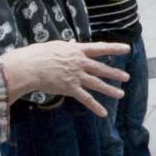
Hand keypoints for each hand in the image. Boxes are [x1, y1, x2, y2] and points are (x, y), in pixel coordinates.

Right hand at [0, 41, 130, 116]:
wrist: (29, 67)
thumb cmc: (38, 54)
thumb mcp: (55, 46)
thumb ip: (67, 46)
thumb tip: (73, 42)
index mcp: (77, 50)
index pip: (100, 48)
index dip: (114, 48)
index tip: (127, 48)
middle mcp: (80, 63)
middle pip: (101, 68)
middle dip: (115, 73)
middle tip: (126, 77)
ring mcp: (76, 76)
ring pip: (97, 84)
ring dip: (110, 89)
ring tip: (121, 94)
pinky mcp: (70, 88)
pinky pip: (86, 99)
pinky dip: (95, 106)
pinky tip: (104, 113)